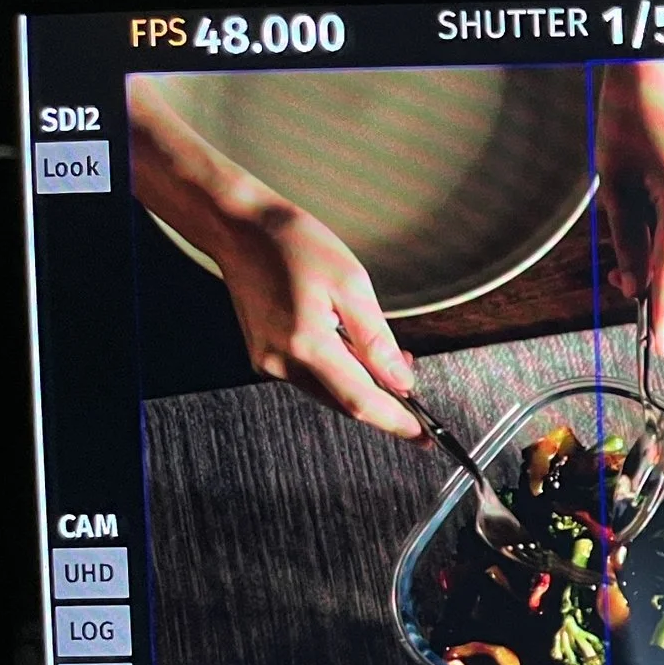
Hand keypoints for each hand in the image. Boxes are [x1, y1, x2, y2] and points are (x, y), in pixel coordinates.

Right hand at [211, 204, 421, 439]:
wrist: (240, 229)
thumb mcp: (352, 284)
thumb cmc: (293, 245)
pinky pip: (311, 378)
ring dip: (361, 382)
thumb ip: (376, 340)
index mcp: (306, 344)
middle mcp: (282, 361)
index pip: (361, 401)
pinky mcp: (264, 357)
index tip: (422, 435)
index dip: (396, 422)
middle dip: (383, 396)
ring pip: (329, 392)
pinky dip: (337, 371)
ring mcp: (268, 362)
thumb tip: (401, 380)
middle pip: (346, 402)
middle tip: (407, 368)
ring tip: (378, 349)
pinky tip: (348, 346)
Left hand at [595, 60, 663, 358]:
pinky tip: (653, 216)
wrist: (653, 83)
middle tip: (616, 276)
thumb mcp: (614, 189)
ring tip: (631, 228)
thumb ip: (627, 243)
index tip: (661, 347)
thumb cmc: (627, 124)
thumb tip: (633, 287)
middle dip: (654, 281)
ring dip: (663, 260)